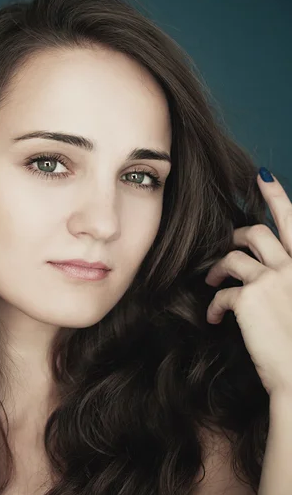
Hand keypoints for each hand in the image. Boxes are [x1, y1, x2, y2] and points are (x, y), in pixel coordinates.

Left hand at [204, 169, 291, 397]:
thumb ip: (289, 282)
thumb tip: (274, 275)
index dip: (277, 194)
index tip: (263, 175)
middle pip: (257, 232)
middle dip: (236, 233)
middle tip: (225, 242)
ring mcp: (271, 280)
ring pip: (233, 256)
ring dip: (218, 267)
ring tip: (211, 280)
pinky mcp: (249, 299)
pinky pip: (222, 293)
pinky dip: (214, 305)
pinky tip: (214, 318)